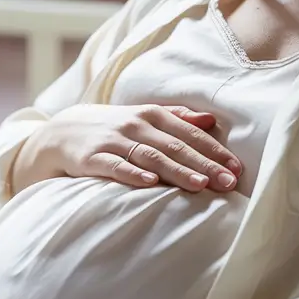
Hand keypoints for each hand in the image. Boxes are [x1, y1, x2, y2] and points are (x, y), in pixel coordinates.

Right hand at [38, 103, 241, 192]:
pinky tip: (150, 183)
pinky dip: (133, 174)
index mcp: (152, 114)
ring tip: (200, 184)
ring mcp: (113, 140)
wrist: (61, 131)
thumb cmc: (112, 128)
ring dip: (177, 170)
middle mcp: (135, 124)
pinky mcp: (92, 157)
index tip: (236, 168)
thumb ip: (177, 117)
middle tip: (228, 182)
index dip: (214, 150)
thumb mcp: (143, 117)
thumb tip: (211, 120)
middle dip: (205, 164)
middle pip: (175, 146)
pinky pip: (115, 166)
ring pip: (151, 155)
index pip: (189, 133)